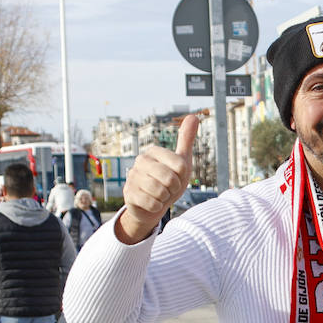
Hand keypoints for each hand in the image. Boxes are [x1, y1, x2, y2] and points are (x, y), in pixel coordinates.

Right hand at [116, 114, 197, 243]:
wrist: (153, 205)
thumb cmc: (169, 182)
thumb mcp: (181, 162)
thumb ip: (186, 140)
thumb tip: (193, 116)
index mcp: (154, 151)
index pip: (181, 165)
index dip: (183, 176)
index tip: (176, 177)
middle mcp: (141, 160)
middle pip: (170, 178)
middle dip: (174, 188)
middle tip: (168, 189)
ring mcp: (132, 176)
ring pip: (160, 191)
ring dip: (164, 198)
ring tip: (160, 195)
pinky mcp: (128, 193)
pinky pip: (151, 203)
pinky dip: (156, 207)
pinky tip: (152, 203)